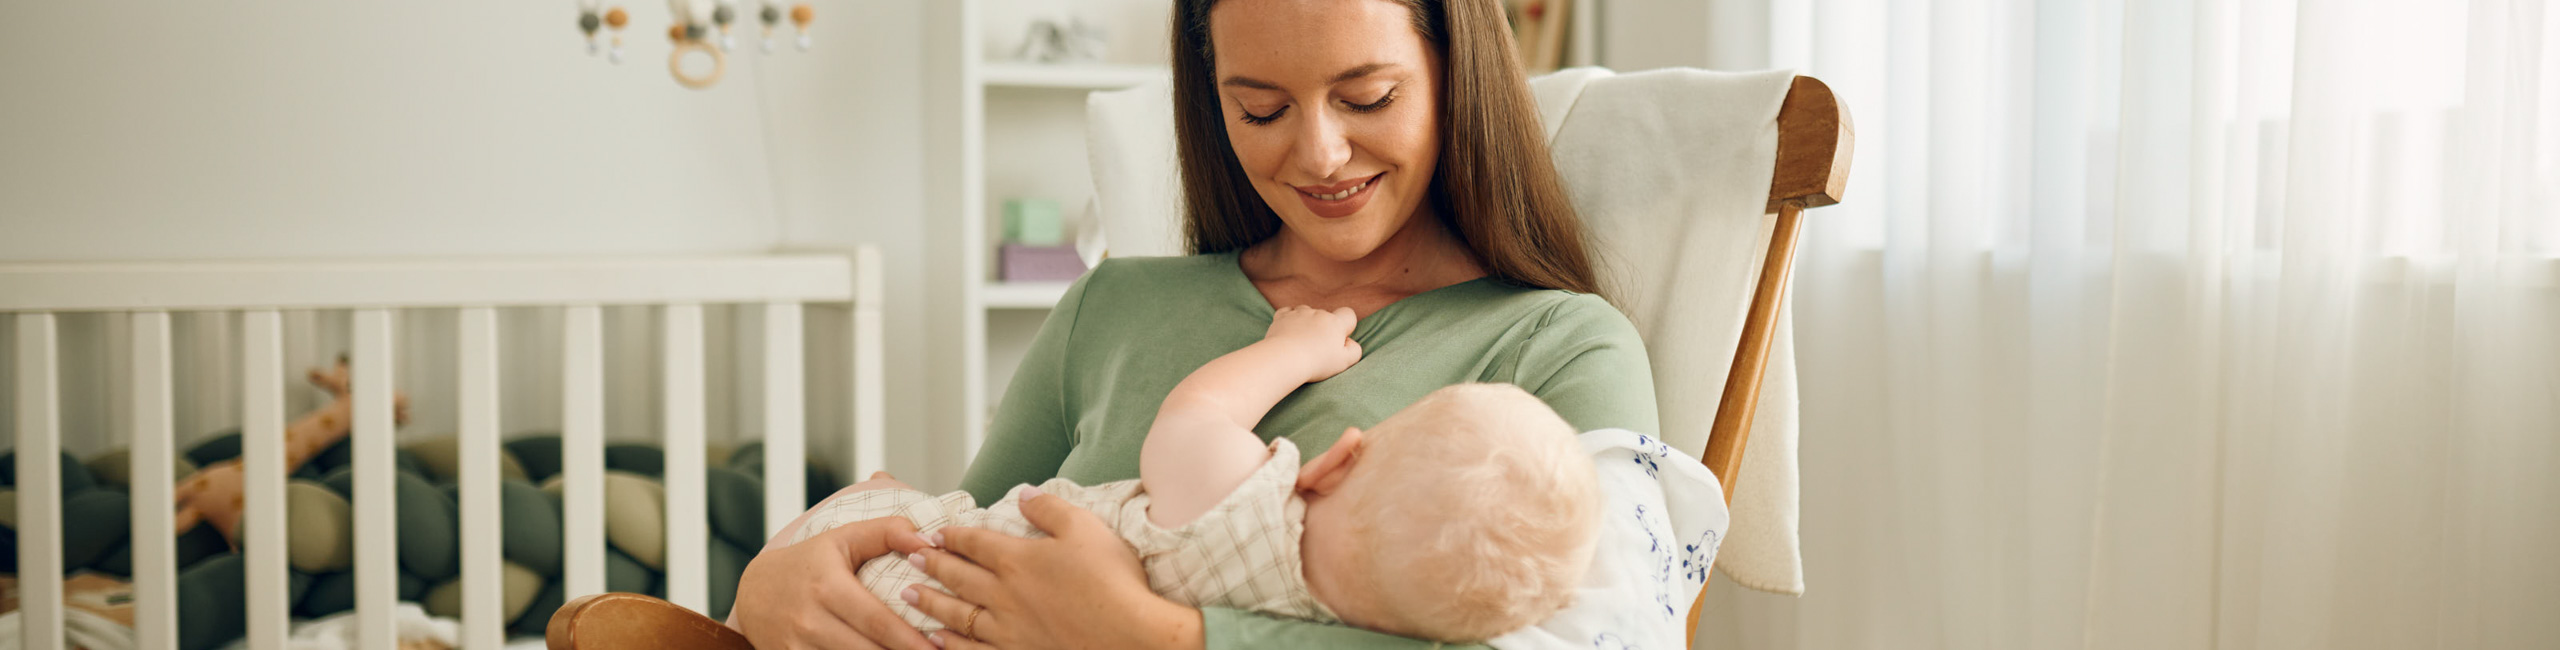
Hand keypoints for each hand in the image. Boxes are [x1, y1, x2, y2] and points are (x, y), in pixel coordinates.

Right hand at [732, 517, 940, 649]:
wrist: (753, 592)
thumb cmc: (808, 563)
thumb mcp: (842, 538)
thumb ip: (887, 532)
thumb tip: (929, 541)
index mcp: (828, 586)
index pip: (876, 621)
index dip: (908, 640)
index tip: (935, 649)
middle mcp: (810, 620)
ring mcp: (798, 646)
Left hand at [896, 488, 1203, 649]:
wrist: (1130, 635)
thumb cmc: (1113, 580)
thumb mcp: (1085, 528)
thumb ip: (1049, 509)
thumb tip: (1023, 493)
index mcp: (1018, 559)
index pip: (974, 542)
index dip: (952, 535)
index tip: (934, 531)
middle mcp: (1004, 594)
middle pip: (958, 576)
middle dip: (932, 565)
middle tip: (911, 558)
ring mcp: (1008, 629)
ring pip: (957, 613)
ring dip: (930, 602)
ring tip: (909, 594)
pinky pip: (972, 648)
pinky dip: (951, 643)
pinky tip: (937, 639)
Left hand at [1262, 305, 1361, 381]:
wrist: (1286, 359)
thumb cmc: (1317, 362)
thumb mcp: (1345, 362)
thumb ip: (1354, 350)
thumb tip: (1349, 342)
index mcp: (1335, 323)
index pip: (1348, 314)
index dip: (1346, 325)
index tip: (1338, 339)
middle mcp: (1318, 313)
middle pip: (1326, 315)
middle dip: (1324, 327)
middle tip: (1317, 348)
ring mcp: (1299, 313)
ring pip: (1307, 312)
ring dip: (1306, 322)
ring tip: (1301, 340)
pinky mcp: (1282, 317)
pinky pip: (1288, 311)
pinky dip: (1289, 319)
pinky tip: (1289, 331)